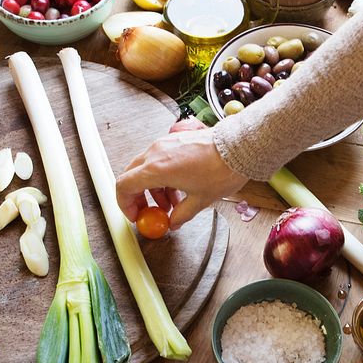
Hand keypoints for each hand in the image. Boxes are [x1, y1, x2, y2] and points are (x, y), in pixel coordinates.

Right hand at [116, 118, 248, 229]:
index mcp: (156, 169)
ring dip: (153, 188)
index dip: (125, 204)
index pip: (124, 186)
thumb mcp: (200, 200)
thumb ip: (181, 214)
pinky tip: (178, 188)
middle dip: (138, 197)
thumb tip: (173, 222)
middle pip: (132, 176)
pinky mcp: (173, 140)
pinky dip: (161, 176)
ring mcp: (163, 143)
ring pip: (145, 169)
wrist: (239, 147)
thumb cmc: (221, 170)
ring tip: (171, 203)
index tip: (135, 215)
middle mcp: (155, 153)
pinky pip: (158, 160)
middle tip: (150, 211)